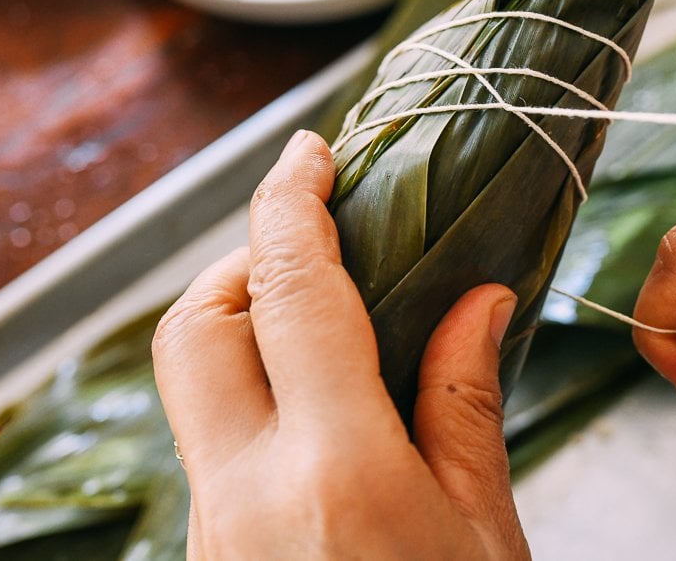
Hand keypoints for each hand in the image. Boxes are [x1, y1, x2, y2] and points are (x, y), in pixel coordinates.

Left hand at [152, 130, 528, 559]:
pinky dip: (249, 395)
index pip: (292, 291)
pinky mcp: (204, 549)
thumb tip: (475, 302)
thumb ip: (467, 410)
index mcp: (338, 471)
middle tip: (314, 249)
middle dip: (245, 260)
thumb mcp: (485, 534)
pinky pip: (206, 441)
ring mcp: (210, 526)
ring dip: (241, 328)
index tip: (310, 154)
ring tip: (322, 329)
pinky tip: (314, 411)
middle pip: (194, 324)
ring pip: (190, 385)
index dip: (292, 201)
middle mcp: (247, 492)